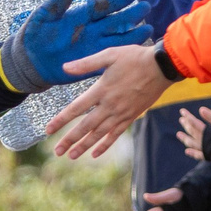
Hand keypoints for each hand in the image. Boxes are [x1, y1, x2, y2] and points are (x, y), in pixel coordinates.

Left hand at [1, 0, 152, 88]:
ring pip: (116, 39)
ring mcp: (91, 47)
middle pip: (113, 21)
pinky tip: (134, 52)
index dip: (115, 0)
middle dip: (130, 15)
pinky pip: (109, 59)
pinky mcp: (90, 63)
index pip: (101, 6)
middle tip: (146, 7)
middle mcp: (89, 30)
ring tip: (148, 29)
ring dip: (131, 35)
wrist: (28, 59)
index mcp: (79, 16)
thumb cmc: (34, 34)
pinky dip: (122, 55)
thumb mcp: (44, 14)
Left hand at [46, 44, 168, 157]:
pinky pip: (116, 134)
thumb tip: (65, 67)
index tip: (48, 130)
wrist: (162, 67)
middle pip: (85, 126)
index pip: (76, 108)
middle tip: (56, 151)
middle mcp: (109, 105)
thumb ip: (86, 63)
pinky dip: (105, 144)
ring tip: (71, 156)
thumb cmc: (135, 58)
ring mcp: (121, 113)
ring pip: (99, 134)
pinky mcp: (131, 116)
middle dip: (69, 140)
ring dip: (84, 146)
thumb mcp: (109, 54)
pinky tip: (95, 153)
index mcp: (101, 89)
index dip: (61, 120)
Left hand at [177, 106, 210, 164]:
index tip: (182, 111)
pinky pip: (199, 156)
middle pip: (193, 133)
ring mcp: (206, 150)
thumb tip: (201, 109)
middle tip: (181, 119)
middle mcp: (205, 142)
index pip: (195, 123)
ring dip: (185, 139)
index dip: (188, 117)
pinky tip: (187, 151)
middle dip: (186, 125)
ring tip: (178, 134)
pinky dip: (193, 153)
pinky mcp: (210, 157)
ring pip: (193, 144)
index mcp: (208, 133)